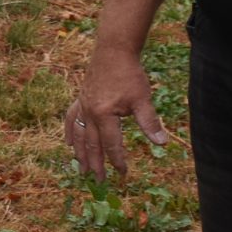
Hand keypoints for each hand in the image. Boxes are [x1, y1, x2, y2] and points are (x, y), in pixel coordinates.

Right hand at [64, 46, 170, 181]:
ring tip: (81, 169)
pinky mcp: (81, 99)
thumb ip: (150, 123)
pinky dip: (70, 132)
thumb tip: (162, 143)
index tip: (123, 173)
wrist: (113, 51)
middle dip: (95, 164)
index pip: (111, 144)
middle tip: (98, 180)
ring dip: (81, 154)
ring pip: (79, 135)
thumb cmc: (129, 74)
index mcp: (104, 115)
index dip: (117, 160)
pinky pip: (72, 119)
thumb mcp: (142, 99)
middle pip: (92, 144)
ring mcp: (83, 106)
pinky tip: (69, 143)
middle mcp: (90, 113)